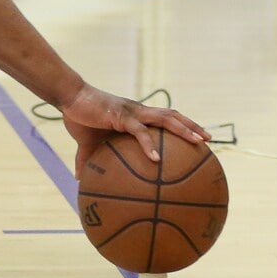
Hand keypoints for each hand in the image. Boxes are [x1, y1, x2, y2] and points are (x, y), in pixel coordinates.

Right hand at [60, 83, 210, 174]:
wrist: (68, 97)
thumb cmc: (79, 116)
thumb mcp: (85, 143)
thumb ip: (86, 160)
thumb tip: (79, 180)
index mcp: (134, 115)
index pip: (164, 118)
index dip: (181, 125)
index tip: (196, 138)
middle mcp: (139, 111)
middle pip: (172, 115)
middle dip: (192, 126)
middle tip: (209, 139)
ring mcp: (132, 112)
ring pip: (165, 118)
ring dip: (184, 129)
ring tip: (199, 141)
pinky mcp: (121, 117)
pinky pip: (139, 132)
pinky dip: (149, 145)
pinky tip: (156, 159)